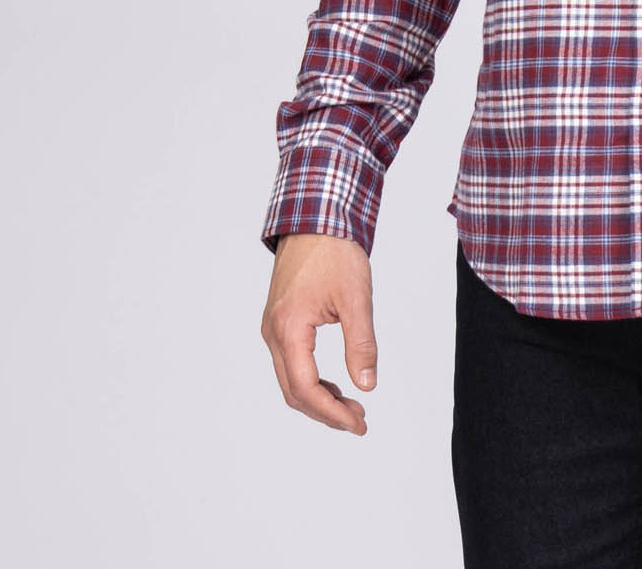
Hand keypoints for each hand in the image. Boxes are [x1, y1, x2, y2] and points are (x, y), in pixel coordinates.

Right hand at [260, 232, 377, 434]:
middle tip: (359, 421)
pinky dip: (311, 380)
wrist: (317, 218)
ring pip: (290, 379)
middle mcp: (273, 333)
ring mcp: (274, 327)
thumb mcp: (355, 299)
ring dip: (318, 398)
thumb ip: (361, 344)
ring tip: (351, 407)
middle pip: (294, 391)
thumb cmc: (335, 252)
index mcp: (289, 329)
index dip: (332, 412)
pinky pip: (291, 363)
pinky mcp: (281, 321)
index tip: (358, 422)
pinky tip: (335, 384)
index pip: (305, 388)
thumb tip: (367, 384)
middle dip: (326, 412)